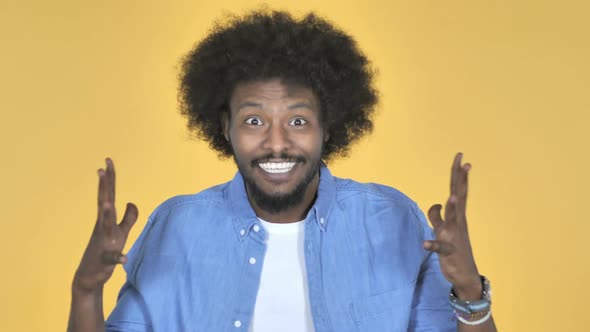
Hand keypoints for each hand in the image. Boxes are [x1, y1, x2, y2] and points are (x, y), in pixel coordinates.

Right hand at [73, 158, 137, 293]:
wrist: (90, 276)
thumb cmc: (105, 250)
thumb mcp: (121, 232)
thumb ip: (128, 217)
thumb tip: (131, 202)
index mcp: (106, 219)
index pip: (109, 195)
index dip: (110, 179)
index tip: (108, 161)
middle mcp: (102, 227)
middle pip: (105, 203)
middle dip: (105, 187)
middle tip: (102, 168)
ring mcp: (102, 242)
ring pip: (105, 226)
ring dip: (106, 215)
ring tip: (106, 203)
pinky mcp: (104, 259)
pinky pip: (112, 257)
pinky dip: (118, 257)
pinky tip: (124, 258)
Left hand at [424, 153, 481, 299]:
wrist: (465, 276)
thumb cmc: (454, 249)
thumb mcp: (442, 229)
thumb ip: (437, 216)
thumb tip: (435, 204)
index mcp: (457, 216)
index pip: (458, 190)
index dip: (458, 174)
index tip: (461, 157)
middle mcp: (457, 223)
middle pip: (458, 196)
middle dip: (459, 180)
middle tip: (464, 162)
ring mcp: (454, 237)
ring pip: (452, 220)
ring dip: (451, 210)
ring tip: (451, 199)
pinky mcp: (448, 252)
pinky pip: (440, 248)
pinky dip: (433, 246)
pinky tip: (426, 244)